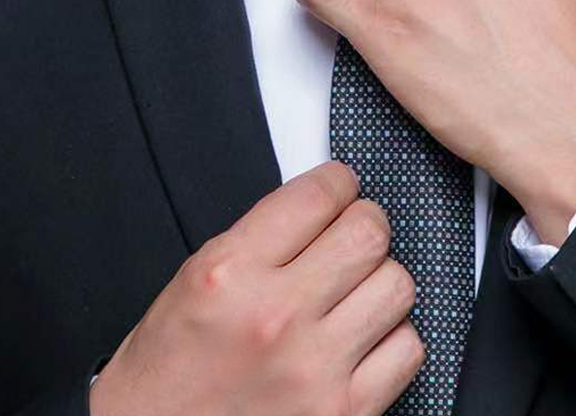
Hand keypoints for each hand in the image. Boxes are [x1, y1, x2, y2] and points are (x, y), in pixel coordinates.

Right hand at [89, 161, 423, 415]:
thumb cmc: (167, 375)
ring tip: (353, 293)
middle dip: (364, 224)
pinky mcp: (345, 413)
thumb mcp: (194, 281)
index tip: (339, 190)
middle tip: (351, 236)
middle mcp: (276, 317)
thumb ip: (259, 238)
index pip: (318, 194)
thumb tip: (320, 205)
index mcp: (230, 274)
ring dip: (380, 282)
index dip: (338, 183)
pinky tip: (361, 340)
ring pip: (396, 285)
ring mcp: (315, 369)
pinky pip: (408, 350)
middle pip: (369, 233)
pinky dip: (392, 340)